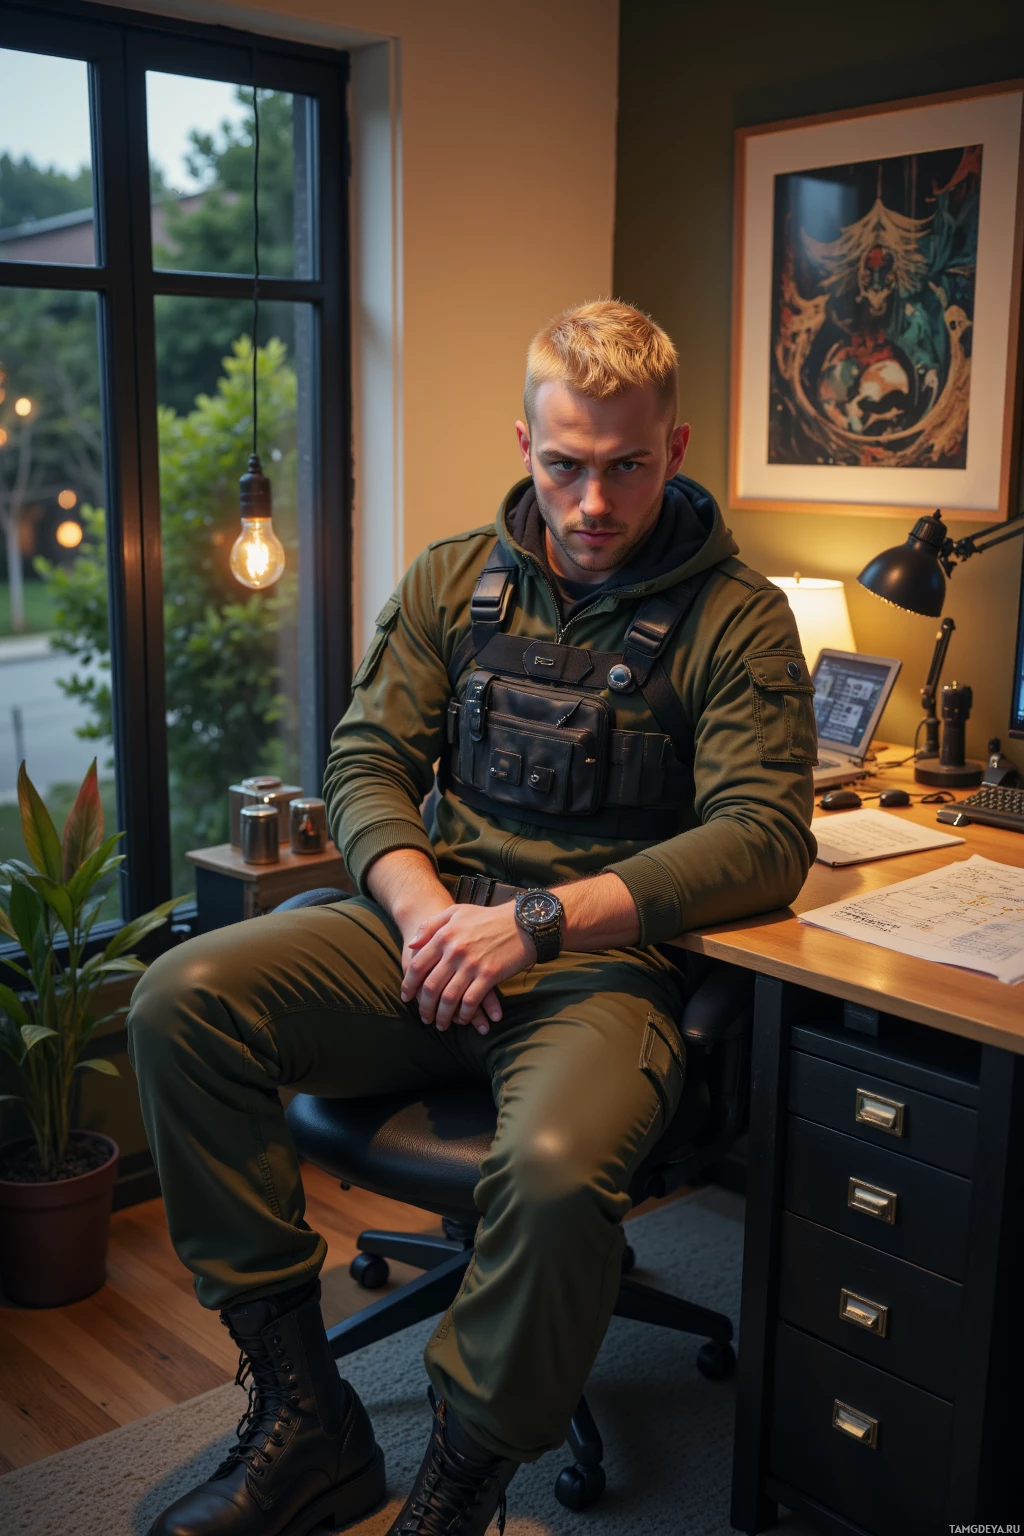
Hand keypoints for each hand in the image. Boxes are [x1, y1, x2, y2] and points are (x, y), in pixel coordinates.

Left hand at [400, 902, 534, 1031]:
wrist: (522, 921)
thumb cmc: (487, 917)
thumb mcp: (455, 912)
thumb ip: (431, 926)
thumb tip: (412, 944)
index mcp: (443, 936)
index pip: (417, 966)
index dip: (408, 985)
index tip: (406, 997)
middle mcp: (454, 951)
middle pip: (430, 986)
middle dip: (424, 1006)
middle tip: (424, 1017)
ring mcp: (472, 964)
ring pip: (448, 998)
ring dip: (442, 1015)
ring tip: (441, 1024)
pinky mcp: (489, 975)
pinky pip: (471, 1001)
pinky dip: (465, 1014)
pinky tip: (463, 1019)